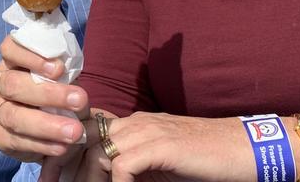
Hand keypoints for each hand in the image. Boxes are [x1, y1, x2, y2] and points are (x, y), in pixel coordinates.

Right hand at [0, 35, 88, 165]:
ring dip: (47, 125)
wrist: (42, 126)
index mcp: (10, 61)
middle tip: (80, 101)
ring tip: (75, 132)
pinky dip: (40, 144)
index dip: (32, 57)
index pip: (10, 49)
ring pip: (13, 115)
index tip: (59, 69)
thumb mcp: (60, 81)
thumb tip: (76, 86)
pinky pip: (13, 140)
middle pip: (13, 84)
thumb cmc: (53, 94)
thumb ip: (63, 78)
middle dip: (48, 94)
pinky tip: (61, 147)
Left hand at [74, 113, 253, 181]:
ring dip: (88, 179)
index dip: (68, 152)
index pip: (88, 130)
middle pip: (84, 138)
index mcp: (134, 124)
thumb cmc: (205, 161)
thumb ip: (134, 166)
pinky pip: (124, 165)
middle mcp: (137, 122)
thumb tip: (108, 179)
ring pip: (98, 152)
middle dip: (65, 165)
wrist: (244, 150)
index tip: (55, 175)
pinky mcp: (163, 145)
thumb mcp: (160, 164)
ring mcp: (149, 131)